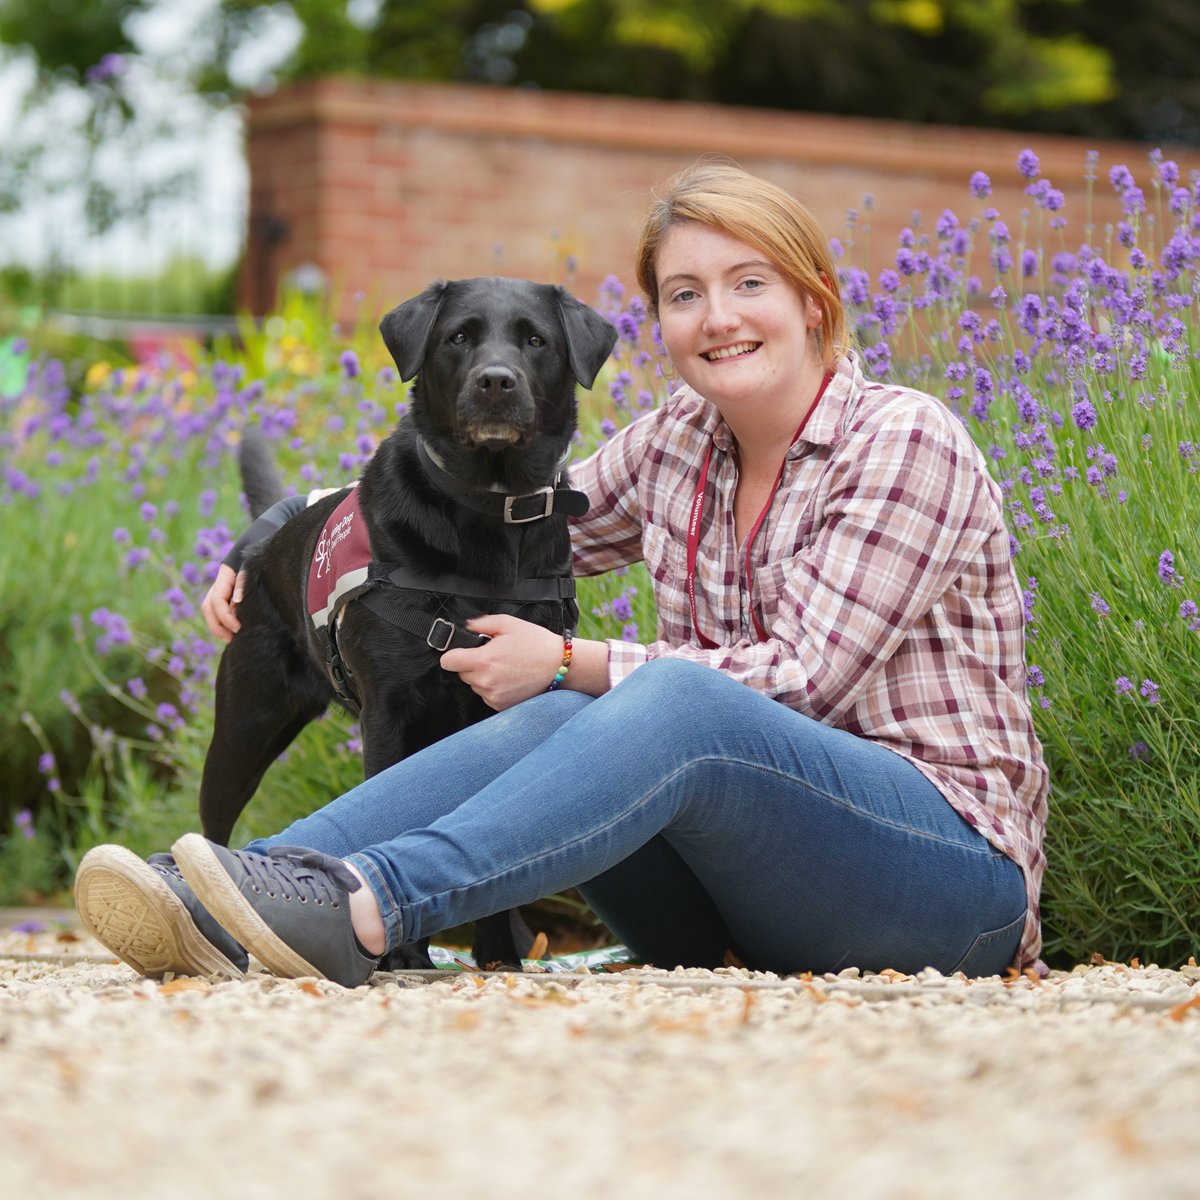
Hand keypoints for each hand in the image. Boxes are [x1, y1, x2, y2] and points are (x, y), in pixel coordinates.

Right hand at [201, 563, 246, 642]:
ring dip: (218, 627)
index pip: (217, 601)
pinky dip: (221, 625)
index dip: (225, 617)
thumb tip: (237, 600)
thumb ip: (243, 583)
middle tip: (232, 639)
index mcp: (223, 578)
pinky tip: (231, 634)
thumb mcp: (250, 570)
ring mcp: (218, 592)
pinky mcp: (224, 598)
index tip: (238, 628)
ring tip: (231, 639)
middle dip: (217, 626)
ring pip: (210, 612)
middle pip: (208, 608)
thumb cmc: (254, 562)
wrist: (253, 554)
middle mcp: (217, 586)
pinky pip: (216, 613)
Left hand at [439, 614, 565, 710]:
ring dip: (483, 677)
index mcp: (483, 660)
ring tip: (506, 667)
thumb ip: (482, 623)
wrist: (559, 666)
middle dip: (473, 664)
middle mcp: (486, 682)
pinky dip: (494, 688)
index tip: (462, 652)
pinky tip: (510, 678)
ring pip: (475, 685)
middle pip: (462, 673)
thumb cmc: (536, 644)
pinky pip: (487, 695)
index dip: (453, 655)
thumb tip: (466, 627)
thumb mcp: (509, 624)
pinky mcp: (501, 706)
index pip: (448, 662)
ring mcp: (493, 696)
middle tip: (494, 656)